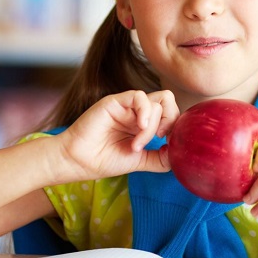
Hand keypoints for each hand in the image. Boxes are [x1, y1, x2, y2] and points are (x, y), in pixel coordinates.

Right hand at [55, 90, 179, 181]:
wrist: (78, 161)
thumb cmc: (104, 160)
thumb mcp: (139, 161)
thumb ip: (159, 158)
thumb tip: (179, 155)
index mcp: (143, 122)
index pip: (170, 112)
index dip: (175, 125)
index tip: (168, 144)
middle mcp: (136, 111)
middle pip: (168, 101)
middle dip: (171, 120)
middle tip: (161, 138)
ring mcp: (126, 105)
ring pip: (156, 103)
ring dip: (151, 128)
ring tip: (135, 145)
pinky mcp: (115, 101)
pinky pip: (139, 96)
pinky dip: (145, 113)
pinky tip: (138, 129)